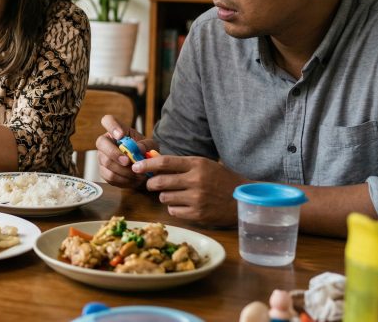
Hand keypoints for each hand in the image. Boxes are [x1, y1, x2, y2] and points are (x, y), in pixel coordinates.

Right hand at [94, 115, 156, 187]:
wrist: (145, 169)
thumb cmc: (145, 152)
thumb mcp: (150, 146)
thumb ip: (145, 145)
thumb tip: (137, 148)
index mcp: (117, 131)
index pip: (108, 120)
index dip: (112, 127)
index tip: (121, 135)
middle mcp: (106, 142)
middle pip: (101, 143)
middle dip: (114, 154)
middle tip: (128, 161)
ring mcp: (102, 157)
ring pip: (106, 163)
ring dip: (123, 170)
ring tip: (137, 174)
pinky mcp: (104, 171)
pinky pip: (109, 176)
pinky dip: (123, 180)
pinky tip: (133, 180)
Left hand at [133, 155, 248, 226]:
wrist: (241, 198)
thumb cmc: (219, 179)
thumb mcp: (203, 164)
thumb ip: (180, 164)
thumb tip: (152, 161)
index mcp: (197, 165)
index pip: (164, 162)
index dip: (146, 164)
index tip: (136, 167)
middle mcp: (196, 181)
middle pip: (160, 182)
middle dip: (151, 183)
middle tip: (151, 184)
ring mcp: (197, 199)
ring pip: (164, 197)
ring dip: (164, 196)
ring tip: (175, 194)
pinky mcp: (198, 214)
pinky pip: (173, 211)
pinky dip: (174, 207)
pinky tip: (183, 204)